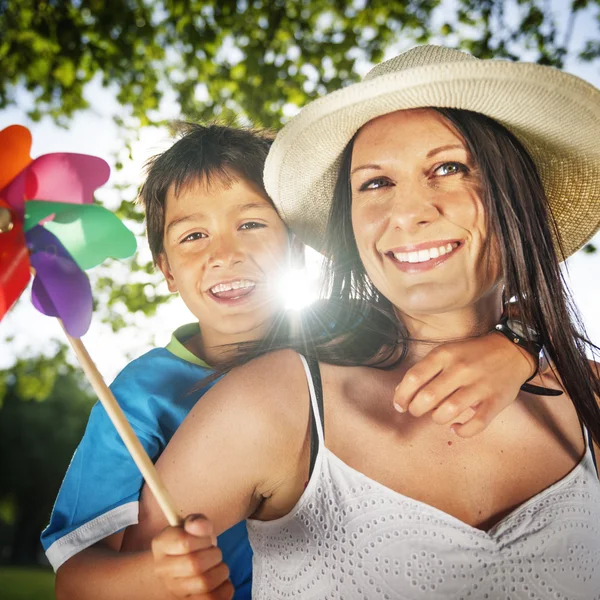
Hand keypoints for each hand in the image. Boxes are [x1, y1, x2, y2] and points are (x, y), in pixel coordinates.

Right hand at [152, 514, 232, 599]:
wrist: (182, 566)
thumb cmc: (191, 543)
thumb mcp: (193, 526)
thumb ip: (198, 522)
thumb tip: (200, 525)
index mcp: (162, 545)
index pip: (185, 542)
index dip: (203, 539)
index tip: (206, 538)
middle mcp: (163, 570)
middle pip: (195, 565)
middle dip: (214, 555)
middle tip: (215, 553)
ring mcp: (174, 590)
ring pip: (204, 584)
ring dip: (221, 572)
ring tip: (218, 567)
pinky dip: (225, 590)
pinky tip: (222, 582)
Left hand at [393, 332, 535, 437]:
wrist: (511, 351)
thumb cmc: (471, 354)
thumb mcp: (445, 353)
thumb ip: (424, 371)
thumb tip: (401, 392)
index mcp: (444, 355)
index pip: (413, 378)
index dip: (402, 396)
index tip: (400, 405)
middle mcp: (460, 369)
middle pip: (428, 397)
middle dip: (416, 409)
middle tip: (418, 410)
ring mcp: (479, 385)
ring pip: (448, 411)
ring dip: (437, 418)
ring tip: (438, 416)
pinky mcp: (496, 401)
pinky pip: (476, 424)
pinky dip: (462, 432)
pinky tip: (456, 428)